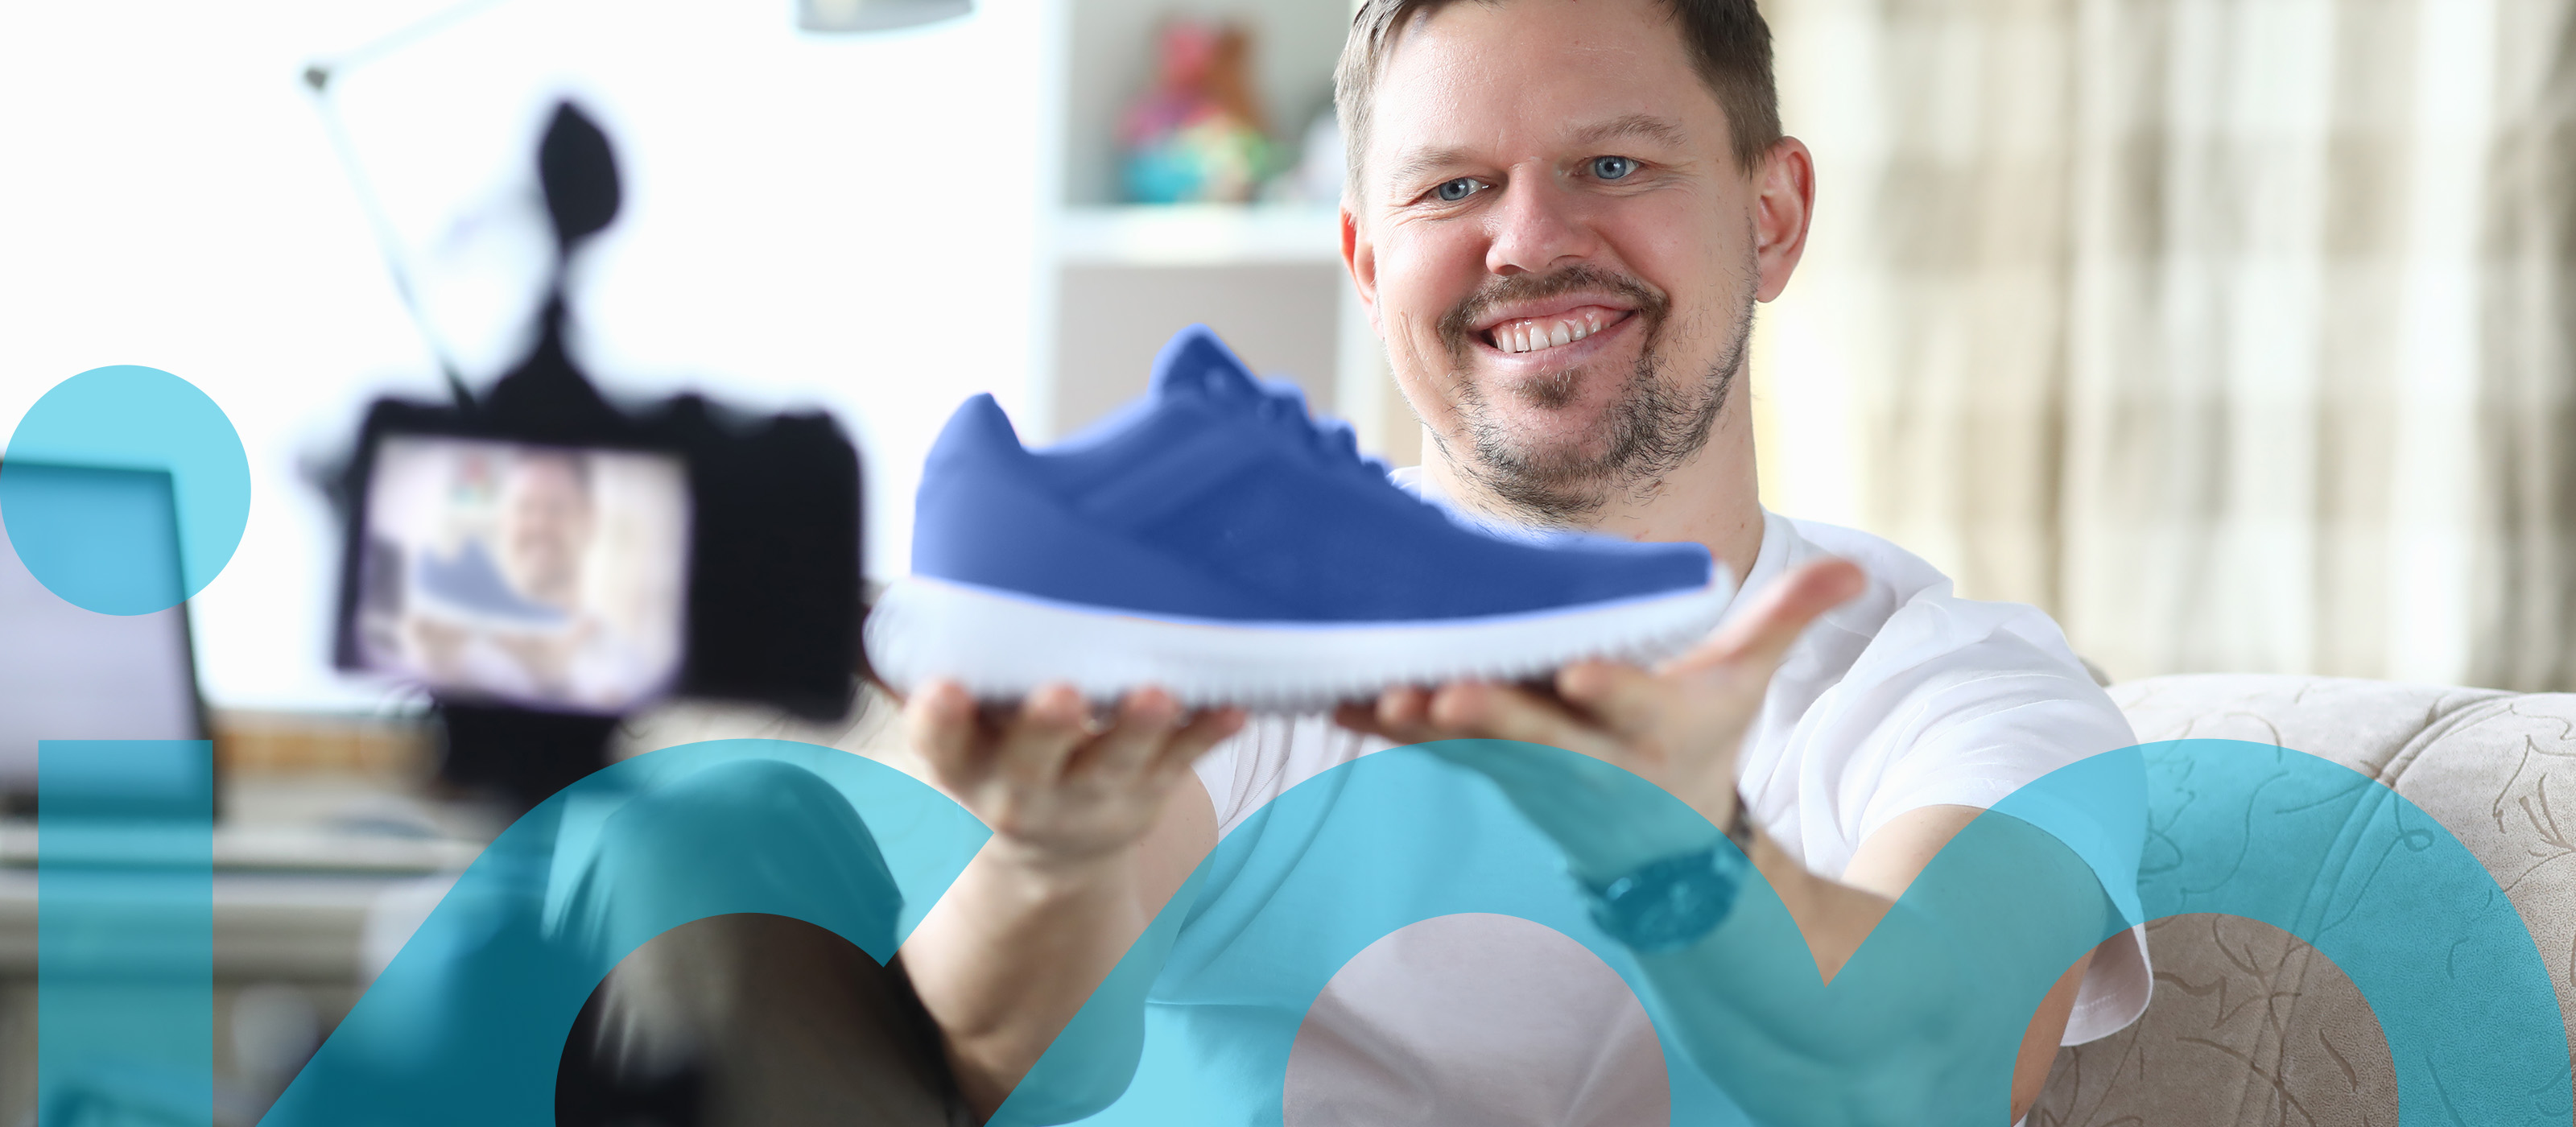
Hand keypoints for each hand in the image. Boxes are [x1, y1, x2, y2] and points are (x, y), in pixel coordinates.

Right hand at [906, 681, 1244, 874]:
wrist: (1050, 856)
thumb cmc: (997, 758)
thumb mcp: (954, 733)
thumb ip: (921, 671)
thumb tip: (858, 599)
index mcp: (966, 764)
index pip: (941, 743)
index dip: (939, 719)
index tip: (942, 688)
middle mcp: (1025, 786)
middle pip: (1033, 757)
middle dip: (1046, 726)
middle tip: (1062, 693)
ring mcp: (1093, 792)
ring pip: (1117, 759)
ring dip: (1138, 726)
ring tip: (1156, 694)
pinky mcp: (1149, 790)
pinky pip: (1183, 761)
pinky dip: (1208, 733)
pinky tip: (1234, 706)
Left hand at [1334, 558, 1864, 878]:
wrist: (1663, 841)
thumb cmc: (1702, 742)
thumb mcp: (1750, 684)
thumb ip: (1789, 618)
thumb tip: (1858, 569)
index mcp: (1653, 725)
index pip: (1633, 705)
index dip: (1610, 691)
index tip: (1582, 674)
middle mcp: (1589, 754)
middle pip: (1536, 732)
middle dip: (1493, 715)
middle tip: (1445, 693)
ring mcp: (1531, 767)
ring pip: (1469, 743)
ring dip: (1417, 722)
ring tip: (1371, 693)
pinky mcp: (1485, 767)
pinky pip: (1429, 746)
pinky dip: (1381, 723)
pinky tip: (1328, 696)